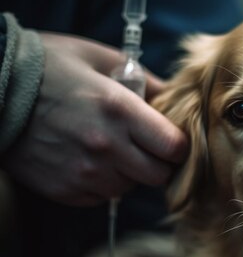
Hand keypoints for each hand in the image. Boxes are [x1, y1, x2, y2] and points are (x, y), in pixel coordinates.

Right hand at [2, 33, 187, 205]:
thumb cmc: (49, 68)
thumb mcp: (102, 59)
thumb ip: (146, 81)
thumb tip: (174, 99)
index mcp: (120, 111)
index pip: (175, 148)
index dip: (179, 146)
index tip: (171, 139)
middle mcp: (105, 147)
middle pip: (158, 176)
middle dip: (158, 163)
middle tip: (144, 147)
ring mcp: (84, 172)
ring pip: (130, 188)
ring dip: (129, 174)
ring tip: (110, 149)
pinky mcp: (64, 189)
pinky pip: (101, 196)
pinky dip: (102, 183)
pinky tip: (87, 160)